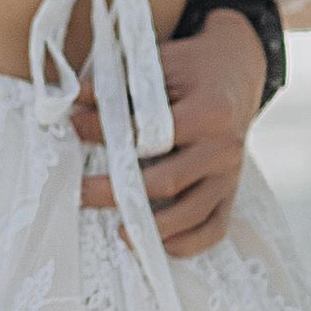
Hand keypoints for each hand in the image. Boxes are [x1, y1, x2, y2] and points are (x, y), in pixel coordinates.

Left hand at [74, 9, 265, 257]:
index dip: (110, 134)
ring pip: (192, 213)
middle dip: (119, 191)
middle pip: (168, 181)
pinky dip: (188, 243)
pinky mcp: (231, 192)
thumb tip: (74, 102)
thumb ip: (119, 84)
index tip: (75, 129)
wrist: (237, 72)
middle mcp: (224, 148)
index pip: (153, 134)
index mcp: (209, 112)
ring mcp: (230, 175)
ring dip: (153, 228)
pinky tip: (159, 246)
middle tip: (80, 194)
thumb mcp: (160, 64)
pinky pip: (214, 228)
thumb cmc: (192, 69)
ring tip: (119, 231)